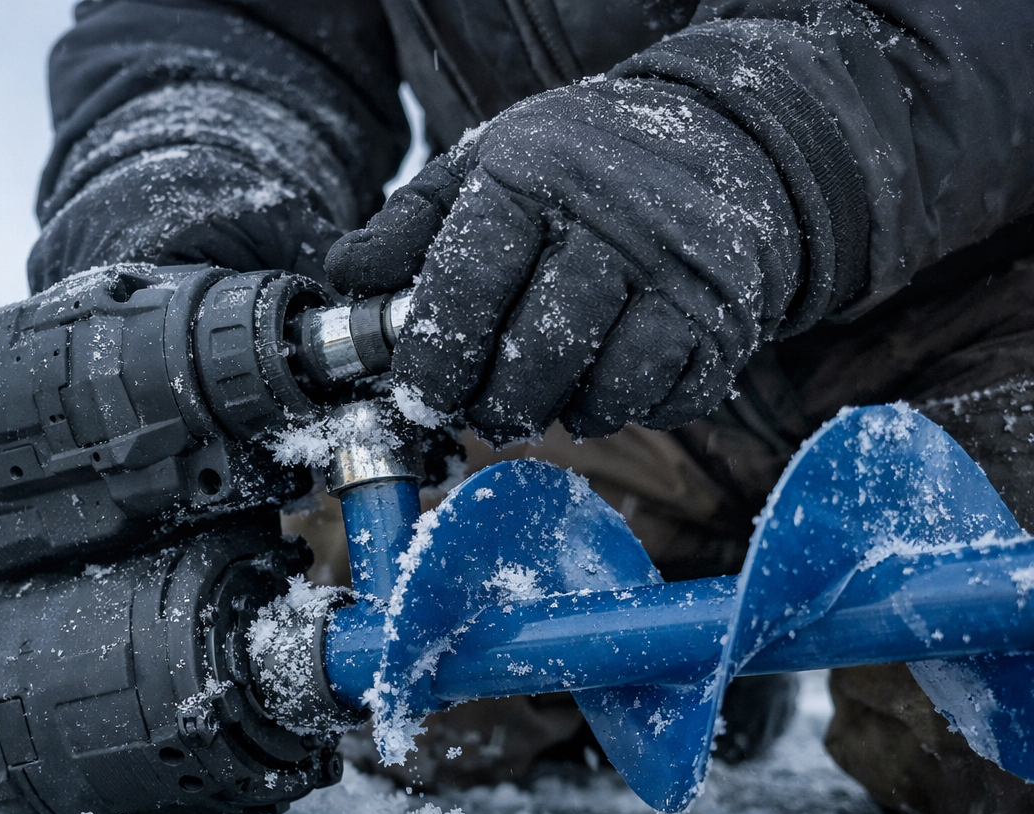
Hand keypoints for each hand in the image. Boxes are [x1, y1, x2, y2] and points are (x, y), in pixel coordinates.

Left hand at [326, 77, 803, 441]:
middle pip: (531, 353)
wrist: (725, 141)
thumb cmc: (578, 169)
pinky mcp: (725, 321)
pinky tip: (598, 385)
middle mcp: (612, 221)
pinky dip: (618, 411)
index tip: (420, 395)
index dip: (432, 359)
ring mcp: (678, 274)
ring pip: (598, 390)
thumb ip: (410, 223)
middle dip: (490, 404)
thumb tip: (346, 274)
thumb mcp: (486, 166)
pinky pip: (657, 401)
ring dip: (555, 414)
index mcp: (534, 176)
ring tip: (537, 397)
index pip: (466, 285)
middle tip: (478, 409)